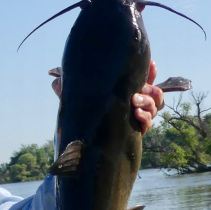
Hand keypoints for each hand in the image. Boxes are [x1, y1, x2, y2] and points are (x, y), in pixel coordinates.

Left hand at [48, 61, 164, 135]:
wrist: (83, 145)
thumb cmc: (82, 116)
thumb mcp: (76, 100)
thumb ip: (68, 89)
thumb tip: (55, 80)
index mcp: (124, 91)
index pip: (143, 78)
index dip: (150, 71)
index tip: (152, 64)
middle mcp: (133, 103)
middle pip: (154, 92)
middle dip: (150, 90)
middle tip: (136, 92)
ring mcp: (136, 118)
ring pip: (155, 106)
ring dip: (148, 103)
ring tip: (134, 103)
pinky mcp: (135, 132)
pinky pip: (148, 124)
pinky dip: (146, 119)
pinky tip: (137, 115)